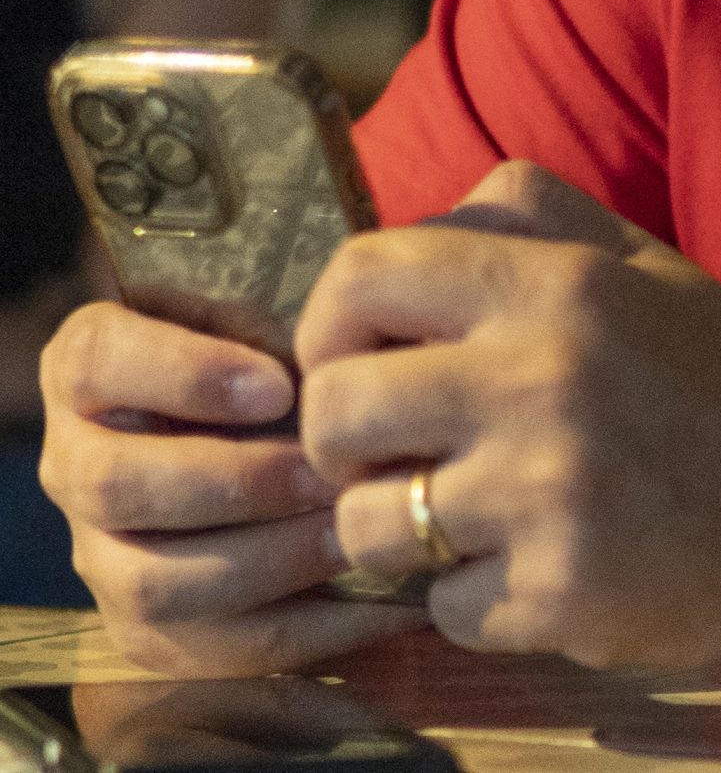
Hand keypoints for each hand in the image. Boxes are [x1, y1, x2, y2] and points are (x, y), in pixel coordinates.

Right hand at [37, 303, 421, 675]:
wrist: (253, 444)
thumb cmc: (259, 366)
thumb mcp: (257, 326)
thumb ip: (274, 337)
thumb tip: (330, 374)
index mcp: (90, 372)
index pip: (98, 361)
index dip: (184, 374)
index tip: (278, 387)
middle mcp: (76, 465)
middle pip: (119, 486)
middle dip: (235, 483)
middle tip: (325, 473)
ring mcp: (102, 555)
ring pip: (155, 583)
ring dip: (267, 561)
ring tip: (349, 533)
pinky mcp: (148, 631)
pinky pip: (217, 650)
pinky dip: (310, 631)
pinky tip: (388, 605)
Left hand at [299, 161, 720, 670]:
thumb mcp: (652, 271)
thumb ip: (543, 222)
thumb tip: (436, 215)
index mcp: (561, 289)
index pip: (366, 274)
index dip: (329, 322)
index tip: (355, 360)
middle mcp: (540, 380)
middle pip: (334, 409)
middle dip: (347, 443)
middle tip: (399, 457)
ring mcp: (541, 494)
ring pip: (364, 522)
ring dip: (402, 531)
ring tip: (470, 520)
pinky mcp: (552, 593)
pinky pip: (439, 605)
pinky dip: (475, 599)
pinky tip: (537, 571)